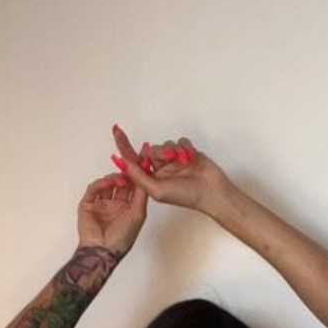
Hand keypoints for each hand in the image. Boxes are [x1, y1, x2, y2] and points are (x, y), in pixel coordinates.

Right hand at [77, 170, 147, 253]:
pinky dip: (100, 183)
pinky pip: (93, 189)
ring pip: (106, 184)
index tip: (139, 165)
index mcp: (128, 209)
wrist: (103, 250)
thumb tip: (144, 175)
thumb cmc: (122, 238)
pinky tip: (108, 182)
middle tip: (128, 166)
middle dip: (124, 174)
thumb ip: (141, 194)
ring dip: (113, 179)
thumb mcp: (138, 214)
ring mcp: (101, 204)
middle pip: (119, 184)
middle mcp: (115, 205)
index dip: (135, 177)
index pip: (132, 188)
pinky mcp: (88, 204)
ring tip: (120, 179)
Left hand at [111, 124, 229, 213]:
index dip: (124, 146)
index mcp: (152, 179)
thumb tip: (121, 162)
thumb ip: (137, 176)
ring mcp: (174, 161)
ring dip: (174, 150)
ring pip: (166, 144)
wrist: (211, 192)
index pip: (134, 160)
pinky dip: (185, 147)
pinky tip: (191, 158)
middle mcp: (161, 169)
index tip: (116, 131)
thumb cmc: (186, 196)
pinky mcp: (186, 153)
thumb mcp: (156, 190)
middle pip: (151, 149)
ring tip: (183, 161)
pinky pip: (180, 141)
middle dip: (160, 152)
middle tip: (170, 158)